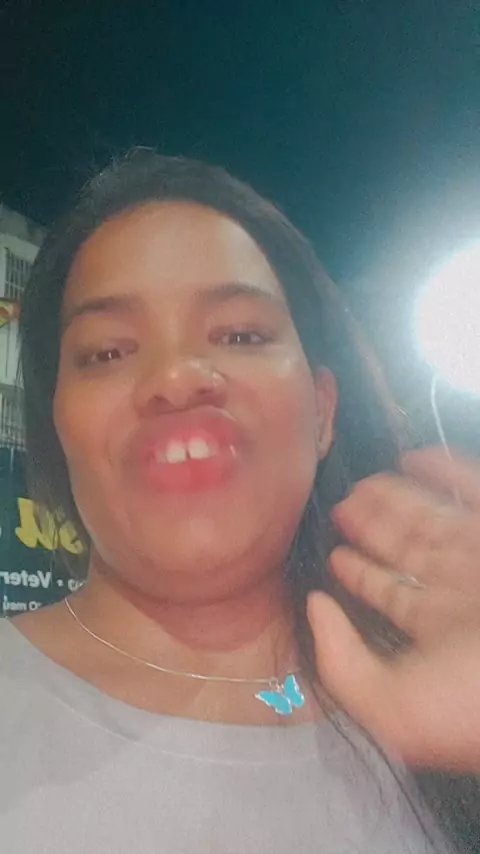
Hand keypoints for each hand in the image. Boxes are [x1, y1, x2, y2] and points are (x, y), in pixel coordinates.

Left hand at [307, 446, 479, 771]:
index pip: (391, 596)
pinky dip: (445, 470)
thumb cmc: (474, 699)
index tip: (334, 553)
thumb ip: (343, 665)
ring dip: (399, 499)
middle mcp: (463, 591)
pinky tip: (414, 459)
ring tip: (363, 486)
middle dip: (374, 529)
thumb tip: (314, 609)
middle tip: (342, 507)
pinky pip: (471, 487)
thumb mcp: (396, 708)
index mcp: (438, 632)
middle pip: (409, 551)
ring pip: (437, 518)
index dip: (360, 575)